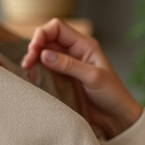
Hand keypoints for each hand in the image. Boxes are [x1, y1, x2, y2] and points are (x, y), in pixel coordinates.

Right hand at [20, 18, 142, 138]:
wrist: (116, 116)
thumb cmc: (112, 94)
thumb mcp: (93, 77)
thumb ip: (68, 65)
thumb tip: (44, 54)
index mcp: (84, 45)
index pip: (57, 28)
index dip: (42, 34)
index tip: (35, 50)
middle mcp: (74, 52)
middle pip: (47, 39)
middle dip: (34, 48)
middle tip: (28, 64)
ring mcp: (67, 65)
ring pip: (43, 55)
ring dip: (33, 60)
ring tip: (28, 71)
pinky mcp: (62, 79)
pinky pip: (45, 70)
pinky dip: (37, 72)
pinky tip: (33, 79)